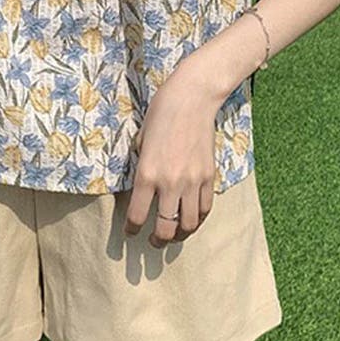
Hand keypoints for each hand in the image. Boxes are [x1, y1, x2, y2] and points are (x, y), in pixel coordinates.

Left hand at [124, 58, 226, 247]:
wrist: (192, 98)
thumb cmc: (161, 114)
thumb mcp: (141, 141)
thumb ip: (142, 167)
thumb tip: (142, 187)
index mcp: (147, 174)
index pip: (137, 215)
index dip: (131, 229)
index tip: (130, 232)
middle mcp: (170, 183)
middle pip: (164, 228)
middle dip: (157, 241)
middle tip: (153, 242)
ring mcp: (192, 181)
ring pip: (188, 224)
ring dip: (180, 235)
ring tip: (174, 235)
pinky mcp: (209, 176)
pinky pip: (205, 208)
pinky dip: (198, 219)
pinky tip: (191, 219)